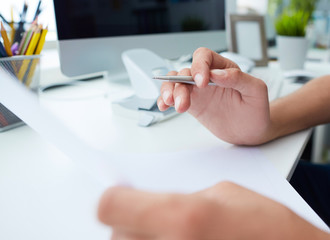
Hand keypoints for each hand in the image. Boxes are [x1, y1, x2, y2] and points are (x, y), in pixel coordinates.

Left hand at [98, 182, 326, 239]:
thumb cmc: (268, 227)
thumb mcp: (222, 192)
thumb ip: (178, 196)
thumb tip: (150, 201)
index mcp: (182, 217)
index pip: (110, 207)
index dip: (115, 197)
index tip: (122, 193)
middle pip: (115, 235)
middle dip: (128, 222)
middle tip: (148, 215)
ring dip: (138, 239)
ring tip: (167, 232)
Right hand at [157, 48, 270, 144]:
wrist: (251, 131)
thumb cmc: (256, 109)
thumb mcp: (256, 91)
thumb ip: (238, 79)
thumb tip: (216, 74)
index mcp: (224, 68)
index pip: (204, 57)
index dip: (199, 66)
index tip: (201, 83)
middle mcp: (208, 76)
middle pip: (186, 71)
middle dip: (180, 84)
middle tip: (184, 103)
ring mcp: (198, 91)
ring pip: (176, 82)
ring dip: (170, 91)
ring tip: (171, 104)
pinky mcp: (193, 104)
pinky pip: (175, 97)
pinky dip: (165, 100)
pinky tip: (164, 106)